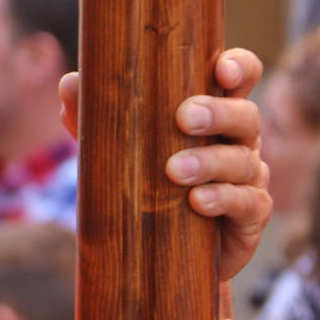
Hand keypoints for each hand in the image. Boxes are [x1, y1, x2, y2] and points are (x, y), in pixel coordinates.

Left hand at [59, 47, 271, 281]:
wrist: (161, 252)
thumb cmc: (145, 184)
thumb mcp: (116, 149)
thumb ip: (94, 117)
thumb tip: (69, 83)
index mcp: (215, 114)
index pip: (239, 79)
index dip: (239, 68)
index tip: (221, 69)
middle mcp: (238, 141)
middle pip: (245, 116)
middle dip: (218, 113)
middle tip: (185, 117)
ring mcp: (249, 178)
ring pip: (242, 161)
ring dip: (210, 162)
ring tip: (174, 170)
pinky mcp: (250, 216)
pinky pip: (246, 203)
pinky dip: (223, 200)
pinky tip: (198, 202)